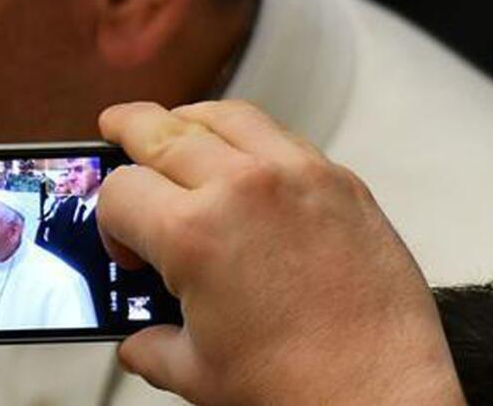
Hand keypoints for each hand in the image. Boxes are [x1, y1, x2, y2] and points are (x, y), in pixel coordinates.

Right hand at [96, 101, 463, 405]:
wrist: (383, 401)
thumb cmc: (301, 388)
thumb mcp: (197, 372)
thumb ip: (151, 345)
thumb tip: (139, 340)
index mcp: (192, 232)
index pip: (120, 189)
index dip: (109, 220)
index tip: (126, 248)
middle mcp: (242, 189)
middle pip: (160, 130)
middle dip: (127, 130)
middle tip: (115, 127)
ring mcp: (296, 177)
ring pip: (224, 115)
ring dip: (189, 120)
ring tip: (176, 130)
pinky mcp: (341, 183)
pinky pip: (283, 135)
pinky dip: (252, 137)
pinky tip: (244, 159)